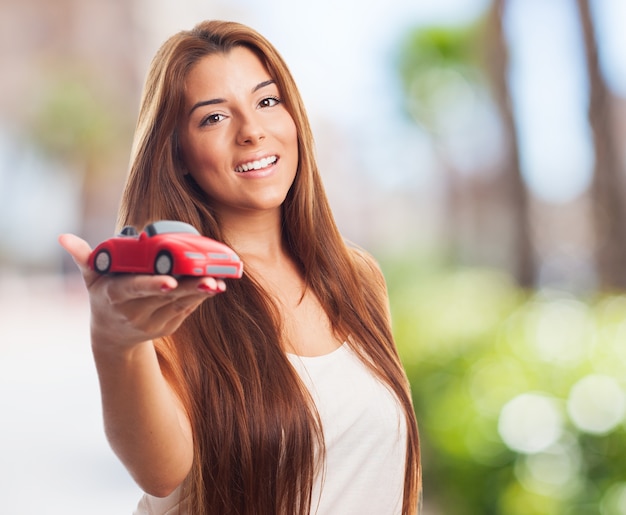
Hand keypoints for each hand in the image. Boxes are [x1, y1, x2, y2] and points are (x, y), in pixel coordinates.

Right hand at [58, 233, 225, 351]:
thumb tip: (64, 238)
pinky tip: (215, 286)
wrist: (113, 334)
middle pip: (165, 297)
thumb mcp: (92, 278)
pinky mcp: (168, 326)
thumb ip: (84, 257)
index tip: (170, 282)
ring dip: (201, 292)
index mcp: (115, 295)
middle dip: (188, 287)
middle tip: (208, 279)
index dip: (152, 285)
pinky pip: (187, 310)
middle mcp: (134, 312)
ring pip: (181, 304)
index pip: (134, 289)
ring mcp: (152, 322)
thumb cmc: (104, 295)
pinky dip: (201, 298)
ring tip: (218, 281)